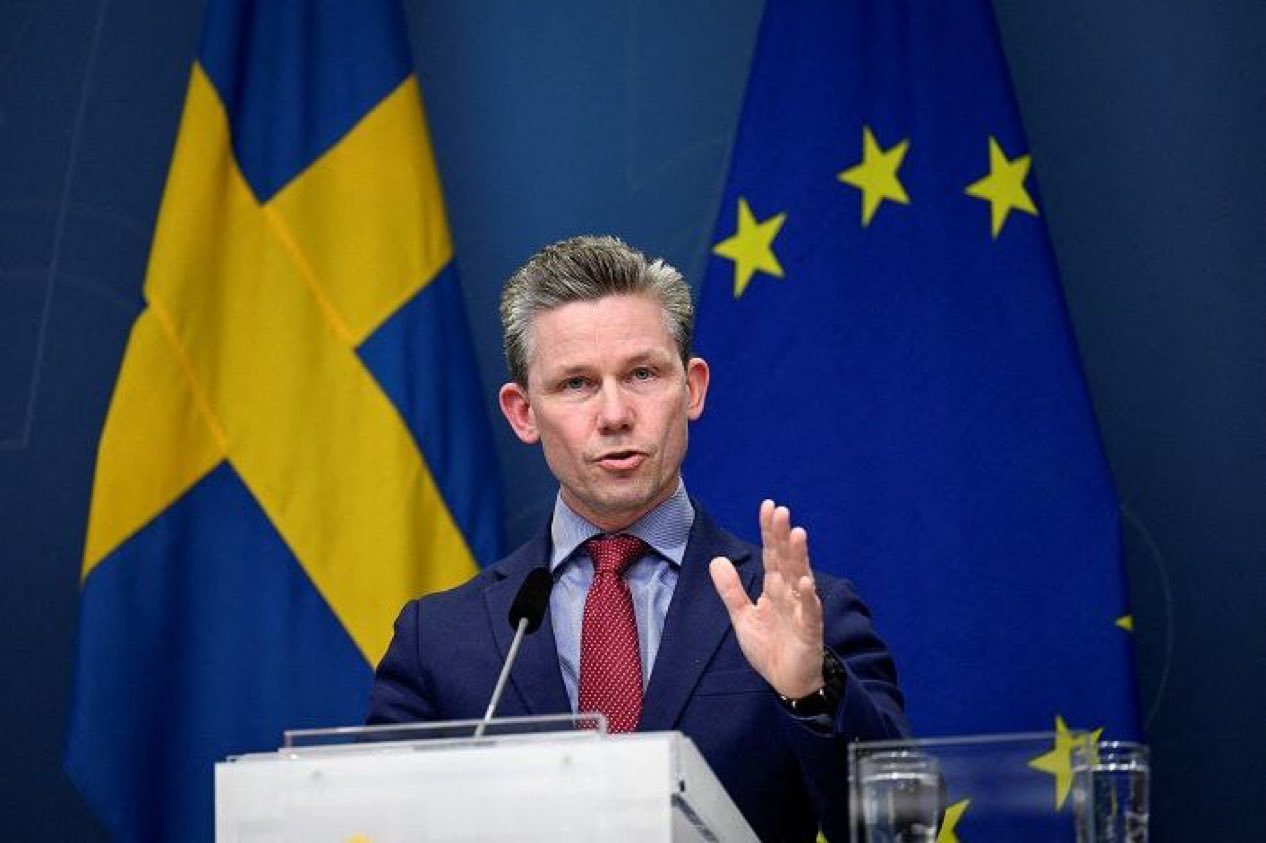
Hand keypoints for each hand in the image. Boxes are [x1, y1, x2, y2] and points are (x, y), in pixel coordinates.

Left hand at [709, 499, 824, 698]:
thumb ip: (731, 590)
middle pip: (786, 559)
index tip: (768, 506)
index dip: (770, 531)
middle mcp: (790, 593)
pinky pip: (809, 612)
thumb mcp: (742, 616)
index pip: (772, 553)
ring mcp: (801, 610)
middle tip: (781, 510)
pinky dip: (807, 598)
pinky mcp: (809, 631)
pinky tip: (805, 582)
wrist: (787, 681)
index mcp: (774, 587)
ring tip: (797, 533)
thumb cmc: (769, 647)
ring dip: (799, 557)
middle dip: (783, 536)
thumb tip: (716, 560)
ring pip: (800, 578)